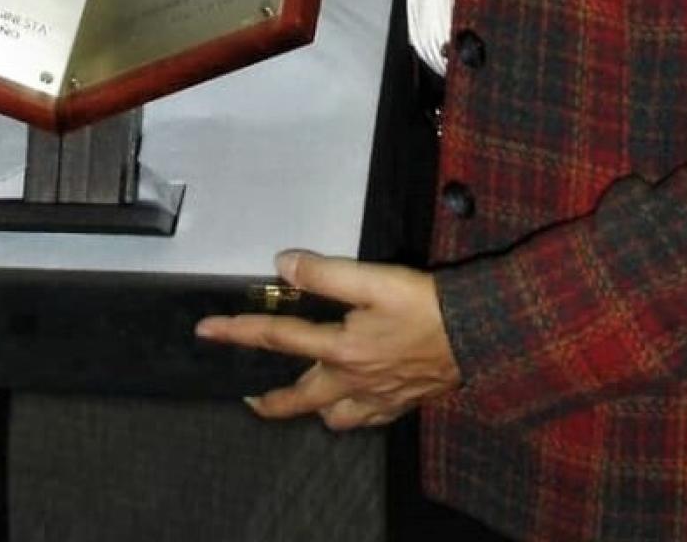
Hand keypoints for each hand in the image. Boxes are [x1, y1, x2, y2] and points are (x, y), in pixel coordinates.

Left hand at [194, 249, 459, 429]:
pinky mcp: (400, 404)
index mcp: (341, 348)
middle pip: (298, 398)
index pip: (277, 338)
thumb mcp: (374, 279)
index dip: (238, 331)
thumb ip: (325, 273)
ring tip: (301, 395)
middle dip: (268, 400)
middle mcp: (352, 381)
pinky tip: (350, 404)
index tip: (206, 331)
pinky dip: (349, 415)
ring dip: (310, 408)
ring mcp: (377, 398)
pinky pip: (364, 420)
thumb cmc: (426, 304)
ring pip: (332, 416)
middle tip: (247, 398)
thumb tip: (281, 267)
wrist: (480, 335)